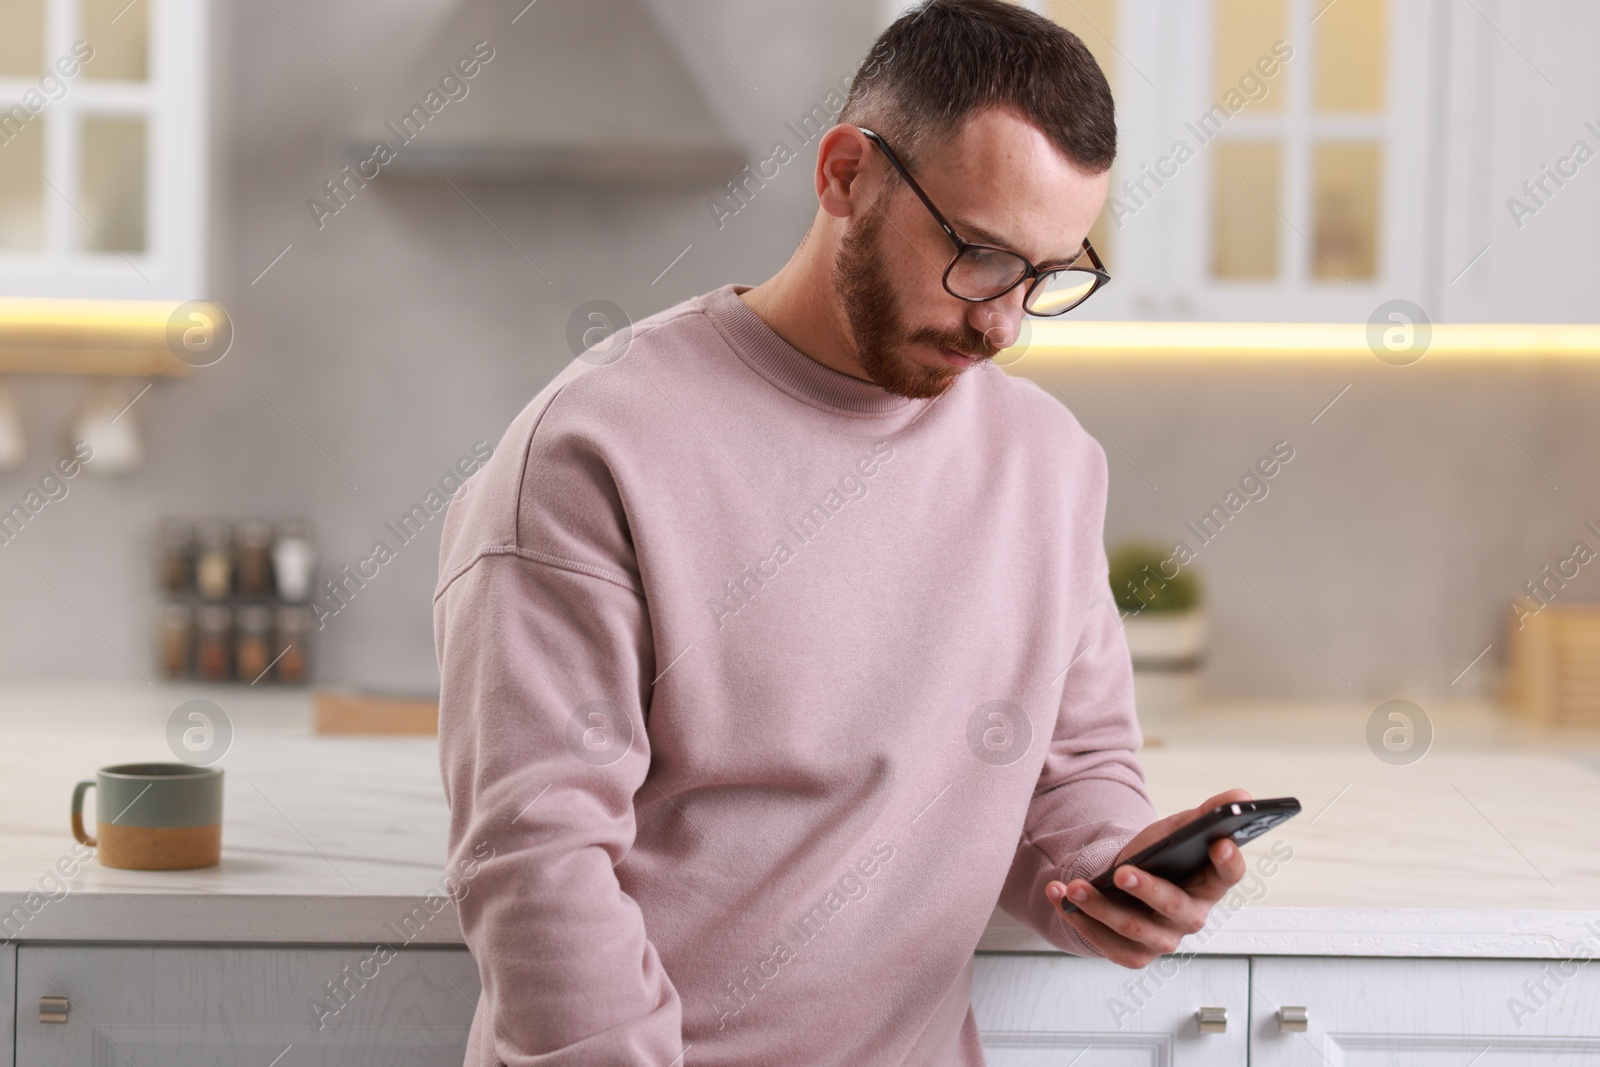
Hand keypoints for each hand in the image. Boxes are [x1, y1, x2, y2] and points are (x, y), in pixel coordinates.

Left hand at [1044, 788, 1251, 966]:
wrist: (1124, 886)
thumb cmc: (1158, 857)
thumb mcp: (1177, 830)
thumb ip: (1207, 814)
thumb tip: (1242, 796)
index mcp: (1210, 884)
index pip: (1229, 875)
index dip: (1228, 861)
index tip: (1219, 842)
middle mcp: (1191, 917)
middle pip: (1175, 907)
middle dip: (1147, 890)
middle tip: (1122, 871)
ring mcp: (1163, 939)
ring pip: (1134, 929)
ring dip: (1101, 907)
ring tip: (1074, 887)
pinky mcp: (1134, 954)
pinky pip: (1108, 945)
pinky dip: (1081, 921)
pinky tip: (1060, 897)